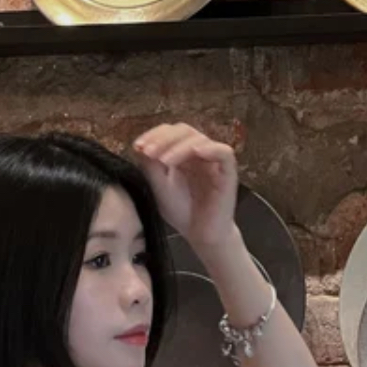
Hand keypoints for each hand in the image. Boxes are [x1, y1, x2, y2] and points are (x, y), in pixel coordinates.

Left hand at [133, 123, 238, 258]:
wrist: (202, 236)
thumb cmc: (183, 212)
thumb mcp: (159, 189)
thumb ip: (150, 168)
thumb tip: (139, 146)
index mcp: (182, 154)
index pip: (170, 133)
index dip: (154, 135)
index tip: (138, 146)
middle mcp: (199, 153)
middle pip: (184, 131)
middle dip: (164, 138)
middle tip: (148, 151)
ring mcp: (214, 161)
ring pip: (200, 139)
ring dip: (179, 146)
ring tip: (163, 160)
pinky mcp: (228, 171)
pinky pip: (224, 152)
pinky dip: (210, 149)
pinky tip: (195, 153)